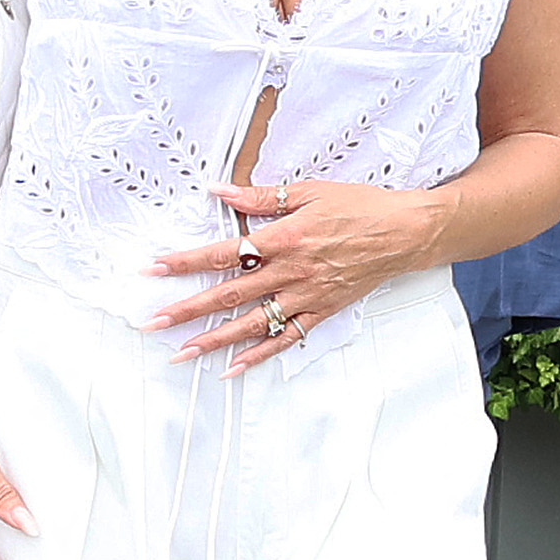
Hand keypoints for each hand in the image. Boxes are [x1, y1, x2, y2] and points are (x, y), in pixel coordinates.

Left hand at [149, 176, 437, 371]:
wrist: (406, 232)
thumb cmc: (360, 206)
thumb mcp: (308, 191)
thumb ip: (260, 196)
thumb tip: (218, 190)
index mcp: (284, 238)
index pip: (224, 253)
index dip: (186, 261)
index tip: (155, 268)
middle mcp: (291, 272)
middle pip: (229, 294)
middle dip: (187, 309)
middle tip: (153, 322)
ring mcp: (306, 296)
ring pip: (252, 324)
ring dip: (213, 340)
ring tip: (181, 353)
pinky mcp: (322, 312)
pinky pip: (285, 339)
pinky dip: (259, 356)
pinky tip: (232, 369)